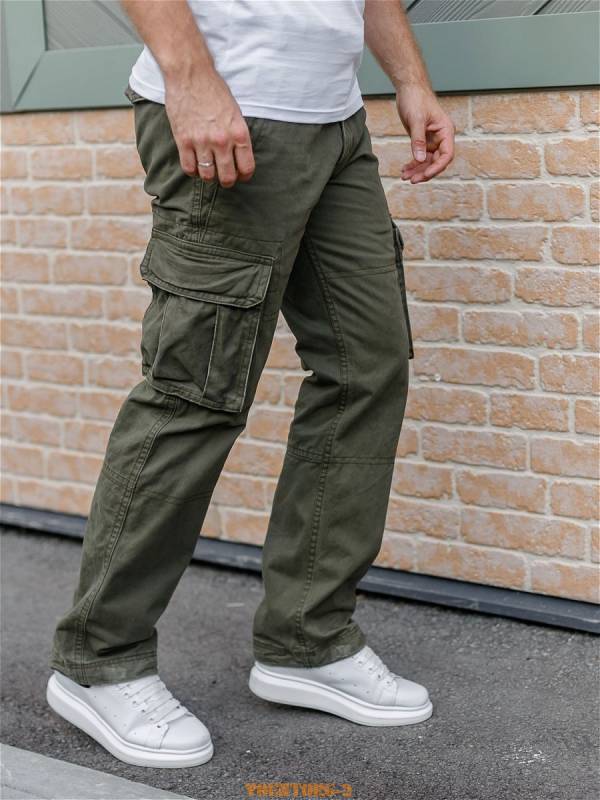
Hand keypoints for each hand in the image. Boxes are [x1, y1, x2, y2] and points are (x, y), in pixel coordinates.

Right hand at [164, 69, 254, 187]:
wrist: (190, 73)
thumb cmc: (214, 90)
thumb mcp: (235, 112)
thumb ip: (237, 135)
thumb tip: (238, 155)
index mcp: (239, 133)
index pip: (247, 167)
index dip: (244, 175)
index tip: (240, 175)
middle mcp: (222, 140)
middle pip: (227, 177)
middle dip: (227, 180)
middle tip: (223, 176)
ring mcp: (201, 142)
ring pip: (207, 175)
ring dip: (209, 176)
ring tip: (208, 168)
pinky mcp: (183, 141)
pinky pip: (189, 168)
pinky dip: (192, 170)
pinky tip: (194, 163)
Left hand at [396, 84, 454, 183]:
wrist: (409, 88)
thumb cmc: (416, 99)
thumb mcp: (416, 120)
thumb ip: (418, 140)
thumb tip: (421, 159)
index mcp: (446, 131)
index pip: (446, 155)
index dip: (437, 167)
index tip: (425, 175)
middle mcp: (442, 138)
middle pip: (437, 162)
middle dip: (425, 172)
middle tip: (412, 180)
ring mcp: (433, 140)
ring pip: (428, 162)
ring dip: (417, 170)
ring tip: (404, 177)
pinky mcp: (423, 141)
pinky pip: (421, 157)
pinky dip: (413, 164)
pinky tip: (405, 170)